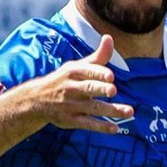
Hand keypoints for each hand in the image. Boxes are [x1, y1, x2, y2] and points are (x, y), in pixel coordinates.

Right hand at [19, 35, 133, 133]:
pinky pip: (87, 124)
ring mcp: (71, 105)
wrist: (36, 100)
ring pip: (92, 108)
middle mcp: (71, 88)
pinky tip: (115, 128)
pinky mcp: (71, 120)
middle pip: (88, 88)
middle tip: (113, 90)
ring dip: (111, 110)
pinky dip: (101, 127)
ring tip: (129, 112)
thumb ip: (98, 56)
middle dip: (100, 89)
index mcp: (73, 72)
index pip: (87, 71)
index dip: (98, 73)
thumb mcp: (78, 66)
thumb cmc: (65, 80)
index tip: (110, 76)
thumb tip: (110, 37)